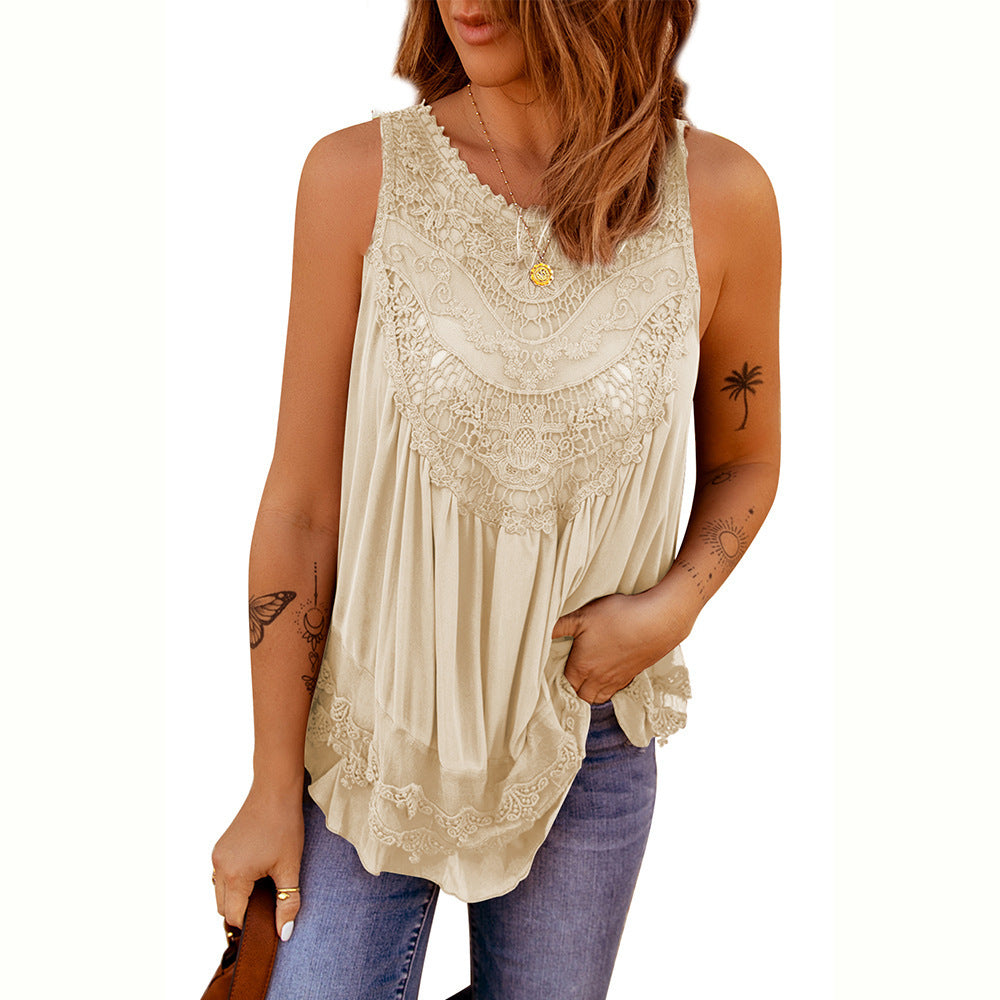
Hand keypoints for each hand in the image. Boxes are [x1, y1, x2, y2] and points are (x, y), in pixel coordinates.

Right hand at [211, 779, 304, 939]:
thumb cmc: (284, 826)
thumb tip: (284, 933)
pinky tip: (255, 872)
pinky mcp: (220, 847)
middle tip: (268, 903)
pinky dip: (234, 882)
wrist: (274, 791)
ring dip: (237, 896)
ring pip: (220, 892)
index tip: (269, 919)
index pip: (234, 916)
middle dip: (243, 910)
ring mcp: (217, 856)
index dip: (251, 923)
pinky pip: (221, 875)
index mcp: (235, 875)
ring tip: (263, 887)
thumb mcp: (290, 866)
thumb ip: (287, 902)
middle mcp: (220, 867)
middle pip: (223, 907)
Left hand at [551, 590, 690, 703]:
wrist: (658, 621)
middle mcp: (599, 679)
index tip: (556, 667)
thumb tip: (542, 632)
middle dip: (573, 688)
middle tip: (570, 673)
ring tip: (586, 677)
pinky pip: (615, 690)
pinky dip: (608, 687)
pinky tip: (607, 672)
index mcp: (582, 667)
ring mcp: (617, 679)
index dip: (558, 677)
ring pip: (598, 697)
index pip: (564, 683)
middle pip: (580, 695)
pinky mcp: (633, 675)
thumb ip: (560, 626)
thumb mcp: (583, 616)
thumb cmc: (619, 616)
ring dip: (590, 691)